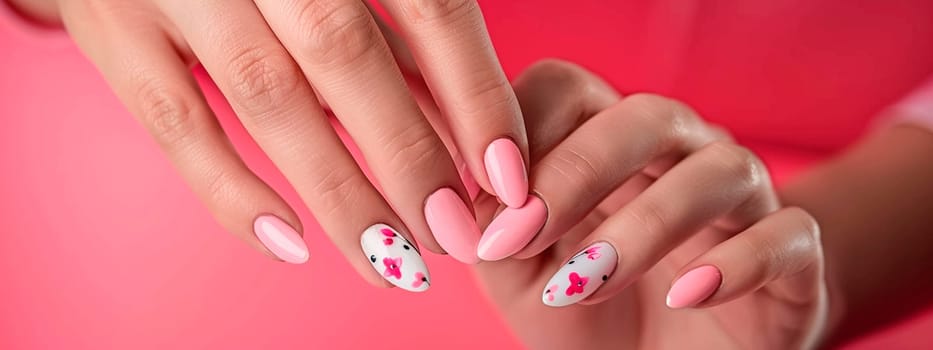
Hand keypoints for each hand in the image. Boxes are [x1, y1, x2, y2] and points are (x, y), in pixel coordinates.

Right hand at [53, 0, 529, 289]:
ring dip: (341, 194)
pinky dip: (233, 193)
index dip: (477, 95)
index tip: (508, 179)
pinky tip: (293, 244)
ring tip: (393, 262)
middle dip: (409, 158)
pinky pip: (175, 123)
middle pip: (346, 56)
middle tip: (453, 237)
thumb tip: (473, 137)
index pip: (429, 5)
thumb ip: (402, 41)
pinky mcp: (113, 30)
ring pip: (269, 99)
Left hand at [469, 60, 827, 348]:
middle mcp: (677, 155)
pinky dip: (738, 261)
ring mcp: (740, 201)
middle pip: (644, 116)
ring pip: (719, 170)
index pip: (568, 88)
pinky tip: (685, 295)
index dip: (521, 132)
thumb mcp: (522, 277)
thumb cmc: (588, 311)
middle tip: (522, 236)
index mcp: (605, 144)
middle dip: (576, 171)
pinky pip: (787, 234)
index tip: (485, 205)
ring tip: (587, 280)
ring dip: (645, 223)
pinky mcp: (793, 255)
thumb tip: (473, 204)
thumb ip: (495, 235)